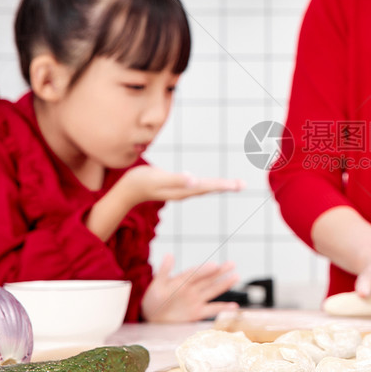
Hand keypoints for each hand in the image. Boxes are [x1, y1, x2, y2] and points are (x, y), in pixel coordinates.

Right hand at [119, 166, 243, 206]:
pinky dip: (209, 185)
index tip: (238, 185)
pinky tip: (212, 184)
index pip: (208, 187)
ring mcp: (181, 191)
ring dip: (220, 186)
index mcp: (183, 190)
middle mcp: (185, 192)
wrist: (127, 190)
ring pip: (205, 188)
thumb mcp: (158, 178)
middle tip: (243, 184)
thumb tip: (194, 180)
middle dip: (227, 186)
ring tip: (235, 185)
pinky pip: (198, 187)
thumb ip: (176, 180)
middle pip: (210, 189)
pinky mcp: (177, 188)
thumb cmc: (140, 181)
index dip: (223, 185)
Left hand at [142, 254, 240, 322]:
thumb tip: (168, 254)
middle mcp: (192, 288)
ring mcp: (196, 300)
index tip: (214, 266)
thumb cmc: (153, 299)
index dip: (204, 270)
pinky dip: (223, 308)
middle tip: (232, 264)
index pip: (195, 274)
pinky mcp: (197, 313)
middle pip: (208, 279)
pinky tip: (234, 306)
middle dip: (220, 272)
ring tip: (236, 276)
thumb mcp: (156, 285)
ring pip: (213, 290)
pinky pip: (212, 310)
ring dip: (224, 284)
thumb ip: (164, 272)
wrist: (151, 317)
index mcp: (182, 280)